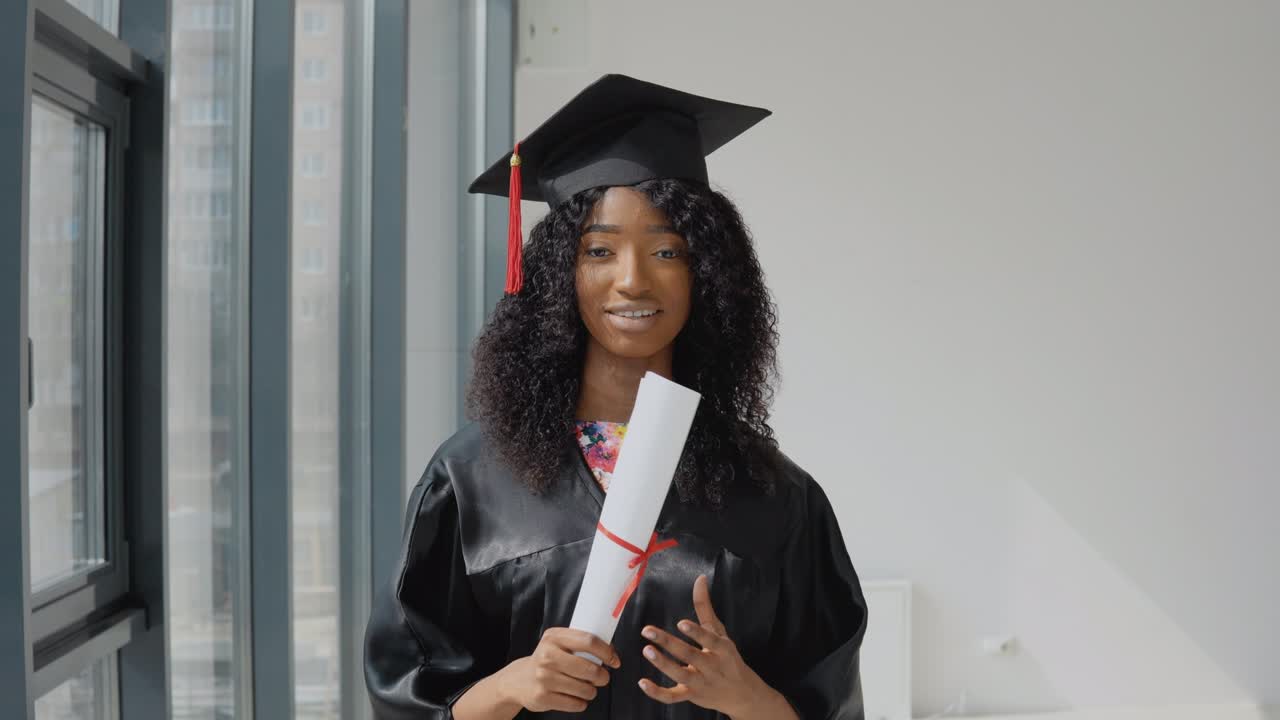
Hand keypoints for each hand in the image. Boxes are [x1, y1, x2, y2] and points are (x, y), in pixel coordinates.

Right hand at [496, 627, 620, 712]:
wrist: (519, 680)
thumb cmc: (546, 660)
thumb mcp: (558, 643)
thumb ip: (581, 644)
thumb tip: (611, 651)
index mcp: (554, 637)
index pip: (589, 641)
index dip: (607, 652)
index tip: (614, 660)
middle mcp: (547, 656)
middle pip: (590, 669)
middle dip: (602, 676)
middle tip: (602, 678)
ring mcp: (544, 677)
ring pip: (585, 689)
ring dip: (591, 691)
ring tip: (585, 688)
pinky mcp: (543, 697)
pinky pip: (576, 704)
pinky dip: (581, 702)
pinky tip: (574, 696)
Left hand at [637, 574, 781, 716]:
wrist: (741, 694)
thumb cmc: (728, 658)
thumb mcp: (720, 632)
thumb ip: (705, 607)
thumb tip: (700, 579)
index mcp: (722, 649)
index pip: (710, 640)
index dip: (696, 632)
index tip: (681, 623)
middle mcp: (712, 667)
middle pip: (690, 655)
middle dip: (669, 644)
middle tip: (648, 630)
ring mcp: (701, 683)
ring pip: (681, 675)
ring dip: (663, 664)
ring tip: (647, 650)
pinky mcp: (691, 695)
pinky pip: (673, 697)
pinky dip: (658, 692)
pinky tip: (643, 682)